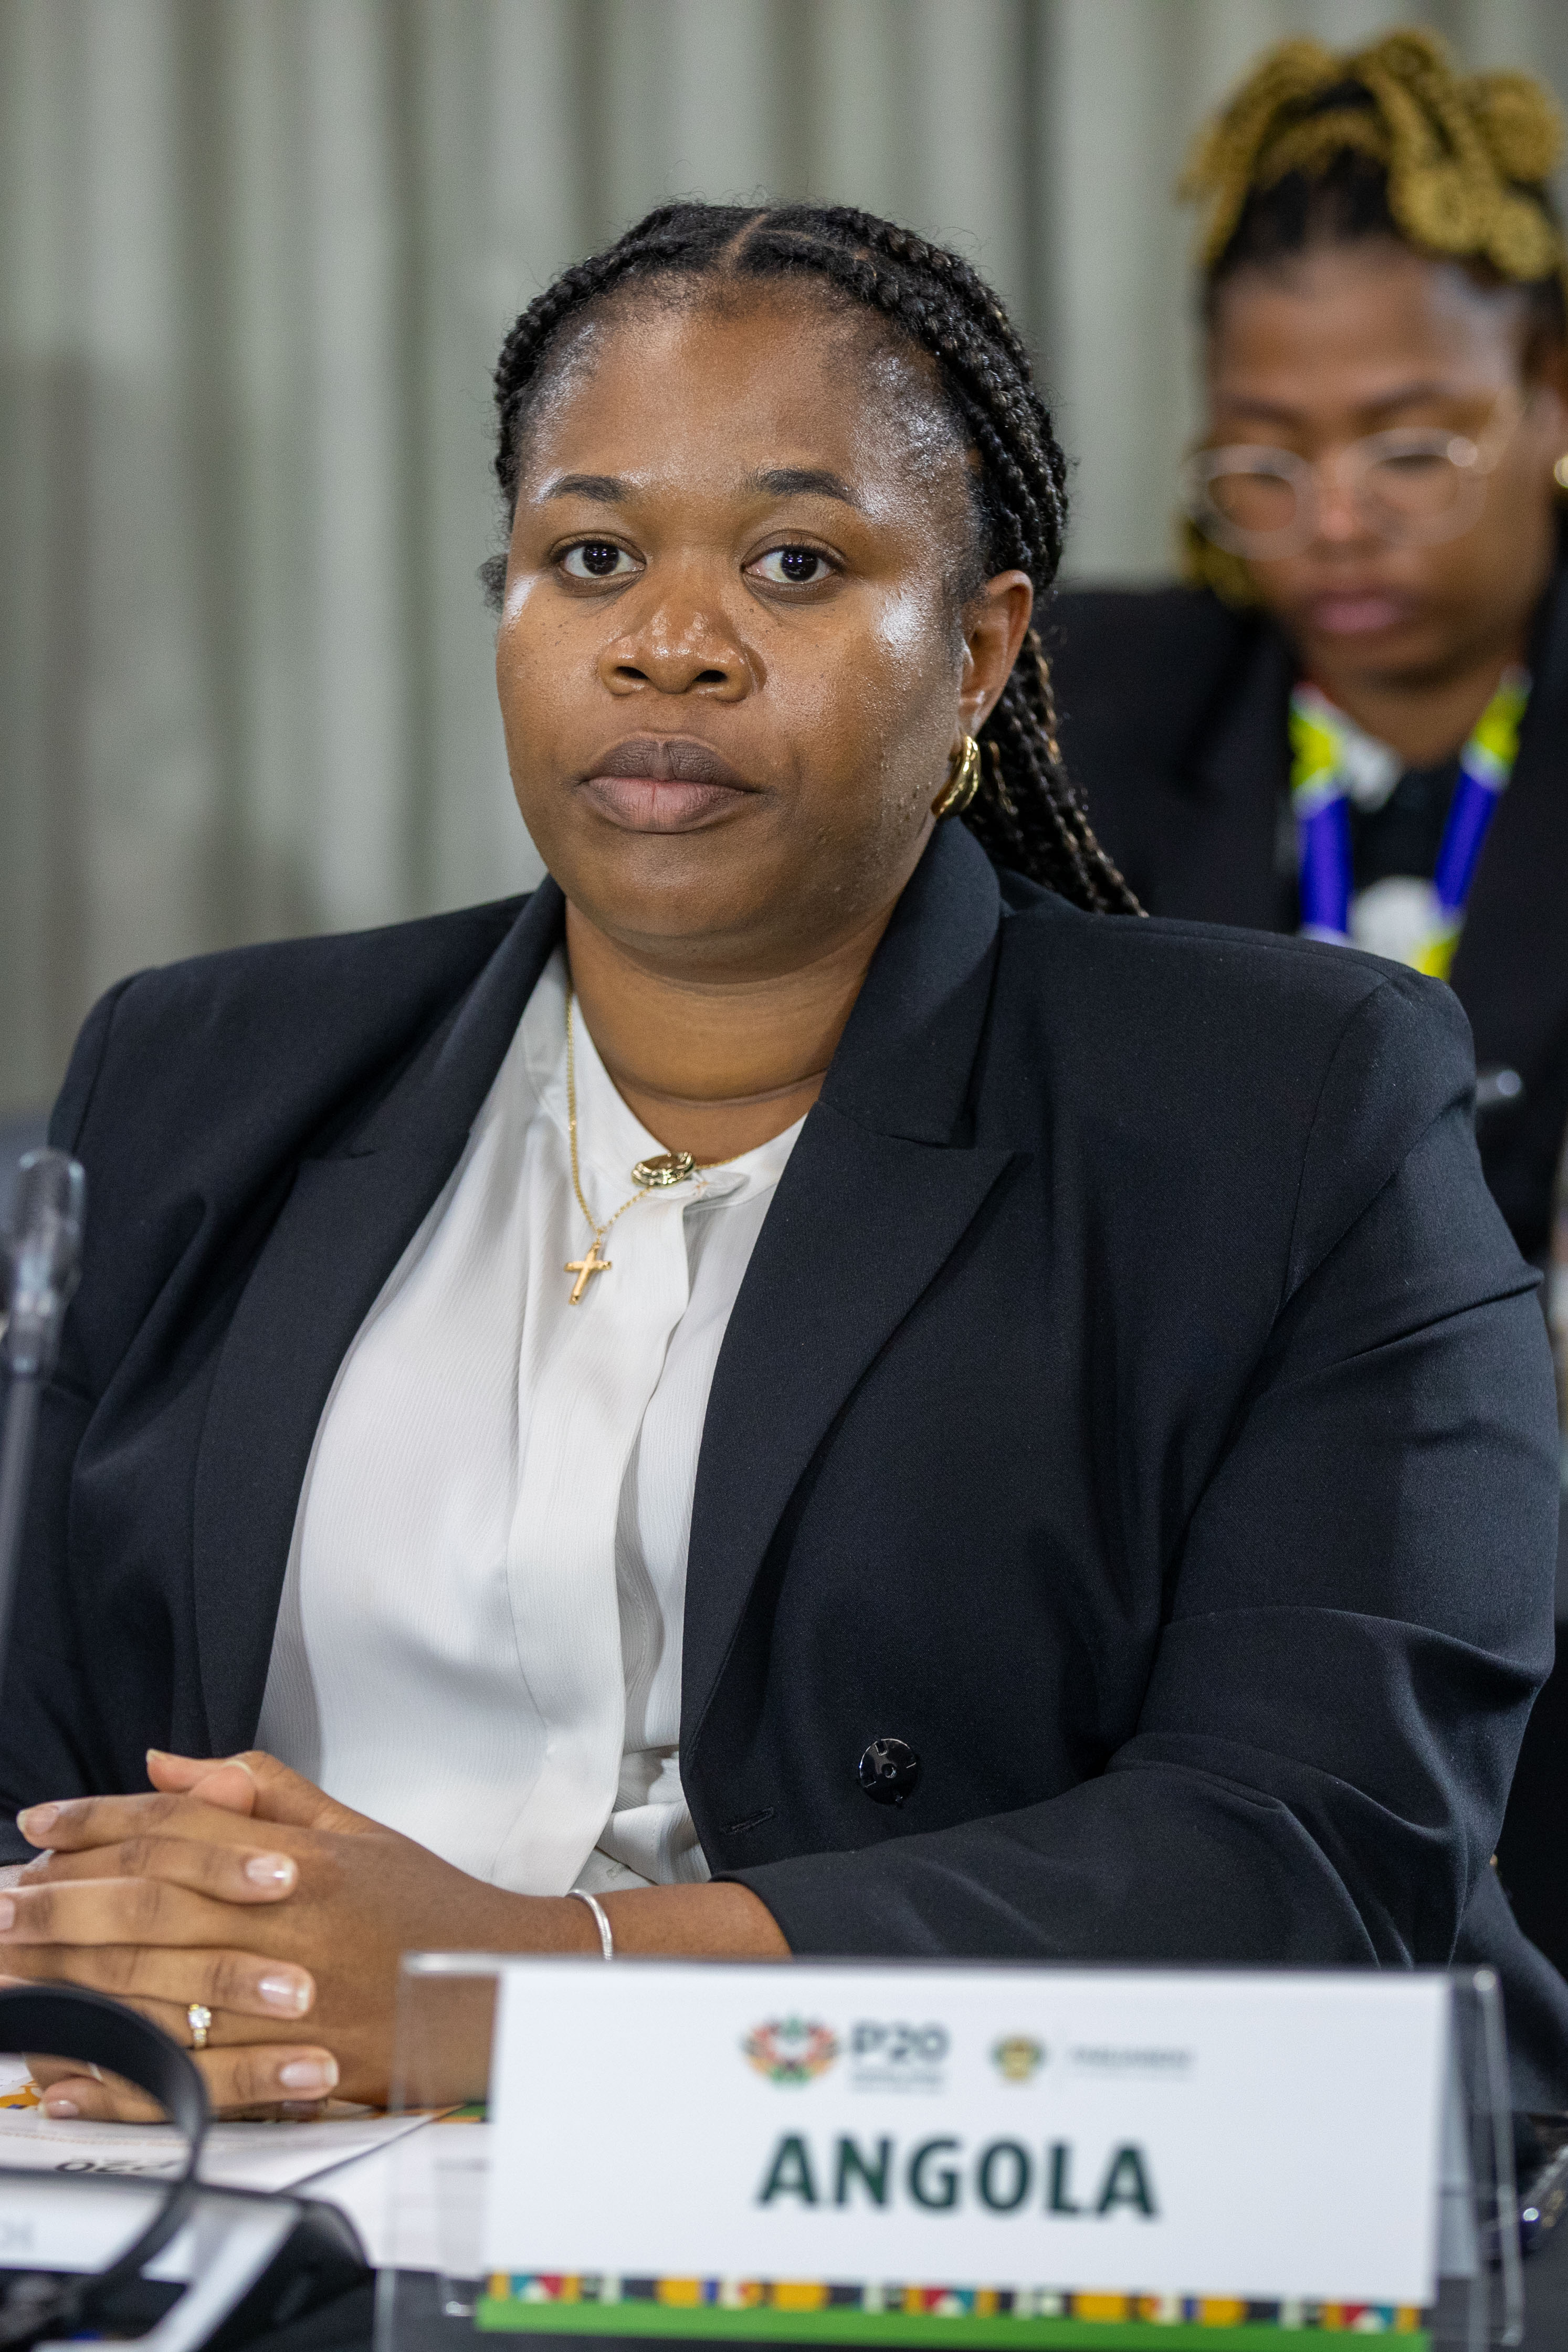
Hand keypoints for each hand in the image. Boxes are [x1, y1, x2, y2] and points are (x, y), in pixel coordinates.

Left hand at [3, 1751, 566, 2113]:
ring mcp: (296, 2002)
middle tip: (0, 1901)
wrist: (503, 1984)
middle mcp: (295, 1924)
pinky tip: (69, 2077)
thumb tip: (167, 1764)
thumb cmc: (425, 1905)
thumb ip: (259, 1790)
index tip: (39, 1823)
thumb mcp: (352, 1826)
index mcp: (306, 1857)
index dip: (100, 1822)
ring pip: (159, 1991)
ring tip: (10, 1975)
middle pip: (153, 1907)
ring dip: (73, 1983)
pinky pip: (192, 2079)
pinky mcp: (298, 2073)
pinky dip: (123, 2082)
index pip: (181, 1828)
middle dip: (61, 1903)